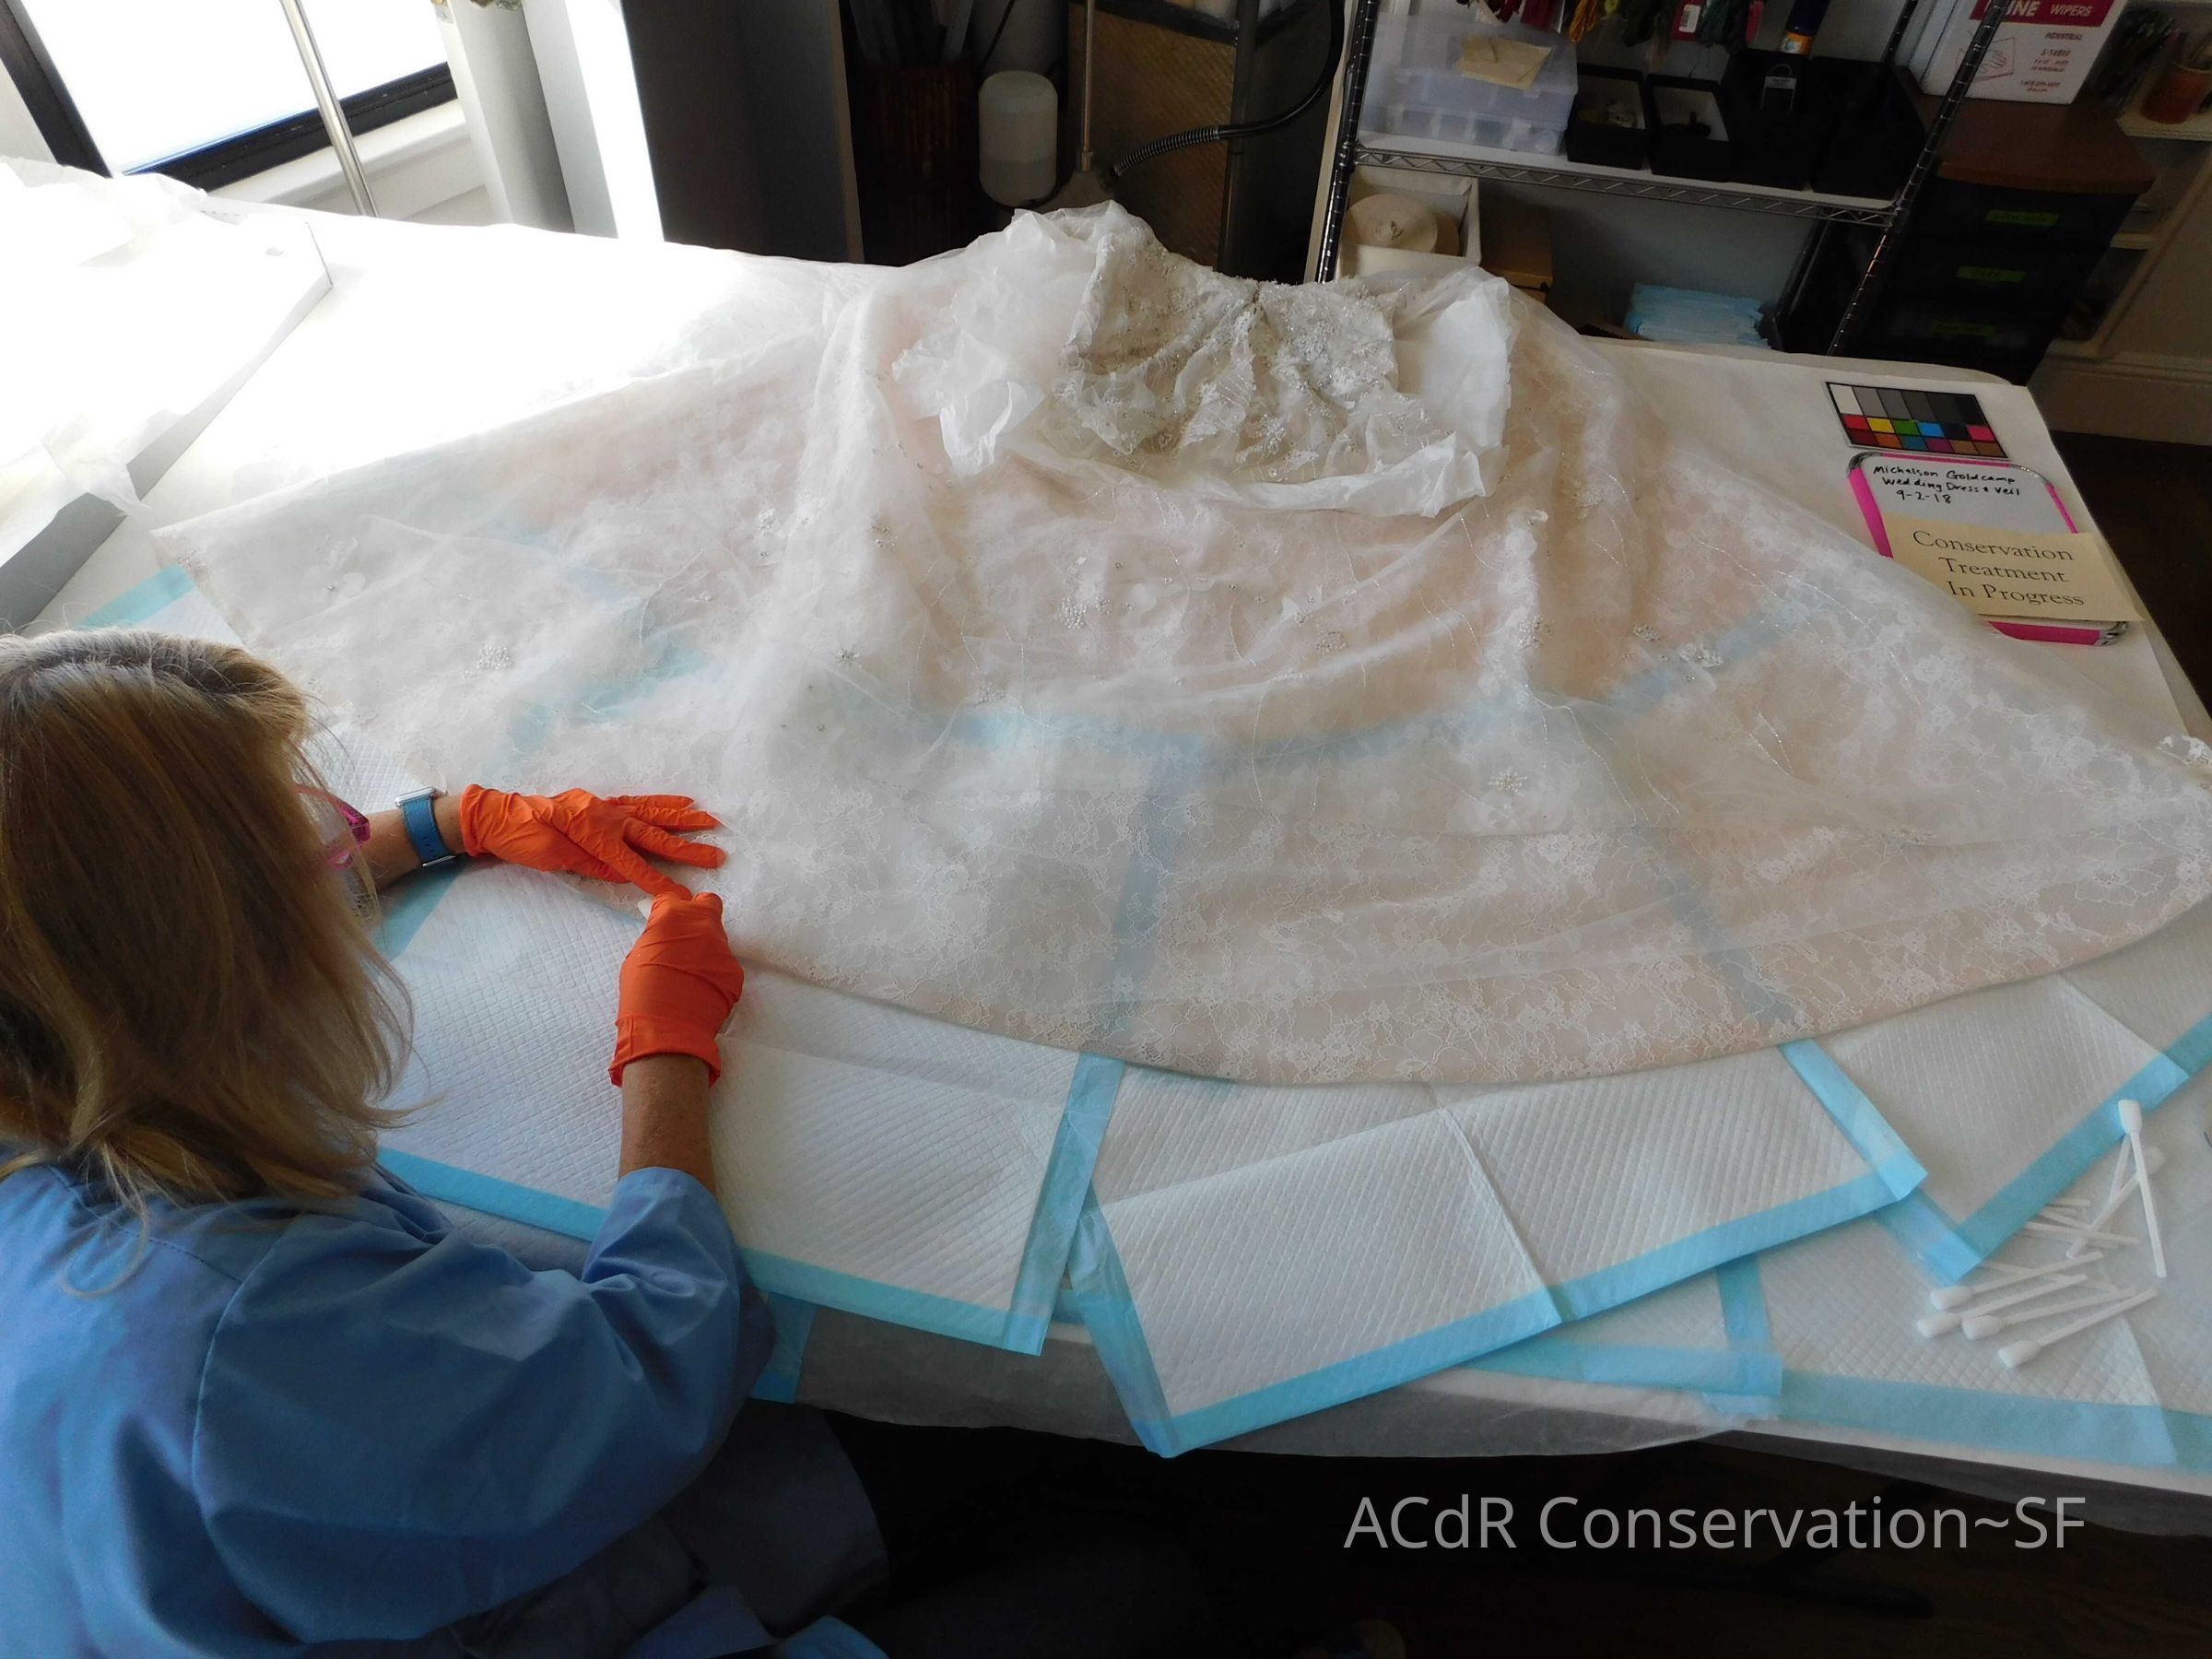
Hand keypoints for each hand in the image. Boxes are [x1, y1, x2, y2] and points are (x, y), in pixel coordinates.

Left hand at [459, 786, 721, 896]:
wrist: (499, 815)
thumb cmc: (522, 839)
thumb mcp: (553, 857)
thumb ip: (592, 863)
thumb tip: (625, 871)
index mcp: (594, 831)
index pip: (632, 861)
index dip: (658, 879)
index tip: (682, 895)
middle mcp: (606, 815)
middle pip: (653, 834)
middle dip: (687, 847)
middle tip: (717, 854)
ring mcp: (605, 806)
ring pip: (652, 813)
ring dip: (683, 818)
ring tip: (711, 820)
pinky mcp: (601, 803)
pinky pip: (638, 802)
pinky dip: (661, 802)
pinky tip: (681, 801)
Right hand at [610, 891, 746, 1084]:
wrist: (667, 1028)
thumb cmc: (641, 992)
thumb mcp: (638, 956)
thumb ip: (657, 937)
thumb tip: (664, 932)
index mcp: (672, 916)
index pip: (672, 896)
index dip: (666, 907)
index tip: (661, 916)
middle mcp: (702, 925)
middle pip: (707, 904)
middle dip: (697, 912)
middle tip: (684, 932)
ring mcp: (723, 948)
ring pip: (716, 939)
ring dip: (704, 948)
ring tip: (689, 973)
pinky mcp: (735, 971)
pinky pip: (723, 966)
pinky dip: (713, 973)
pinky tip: (700, 990)